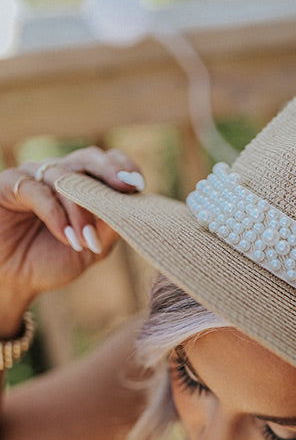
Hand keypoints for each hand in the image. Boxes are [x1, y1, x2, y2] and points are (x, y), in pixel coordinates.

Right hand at [0, 147, 144, 335]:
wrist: (14, 280)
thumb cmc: (51, 261)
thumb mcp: (92, 249)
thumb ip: (111, 228)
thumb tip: (135, 209)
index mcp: (80, 184)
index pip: (106, 162)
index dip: (123, 167)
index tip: (139, 185)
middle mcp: (57, 174)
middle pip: (88, 158)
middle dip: (110, 171)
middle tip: (128, 187)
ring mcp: (32, 176)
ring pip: (64, 178)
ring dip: (81, 211)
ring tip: (88, 242)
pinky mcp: (9, 185)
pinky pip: (35, 190)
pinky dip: (56, 214)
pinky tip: (68, 237)